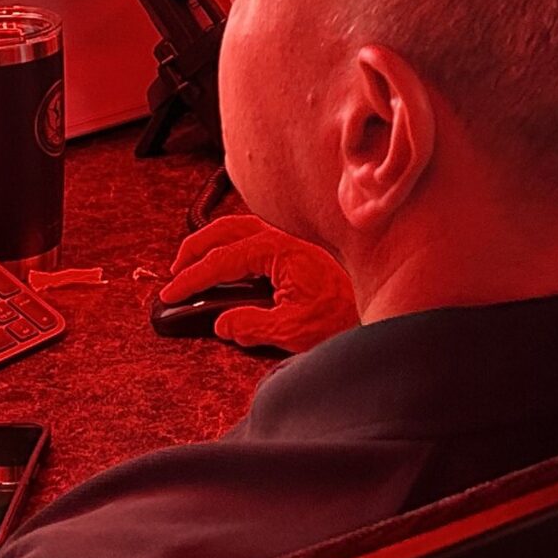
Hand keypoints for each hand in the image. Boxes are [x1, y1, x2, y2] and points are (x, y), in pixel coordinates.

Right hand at [161, 215, 358, 353]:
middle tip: (175, 273)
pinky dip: (235, 243)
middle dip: (195, 249)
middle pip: (226, 230)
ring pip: (241, 227)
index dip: (192, 278)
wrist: (387, 305)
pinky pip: (258, 234)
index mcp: (279, 249)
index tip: (171, 293)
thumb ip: (251, 326)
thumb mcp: (293, 330)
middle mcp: (285, 235)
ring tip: (194, 264)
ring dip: (213, 242)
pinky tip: (231, 262)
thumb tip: (222, 323)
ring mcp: (293, 237)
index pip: (222, 260)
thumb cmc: (345, 315)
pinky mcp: (302, 246)